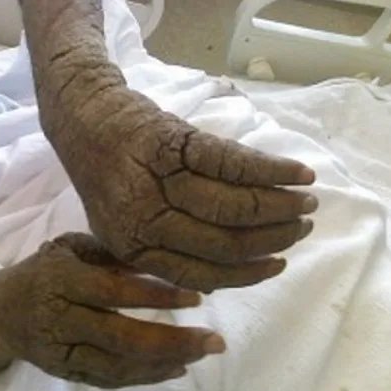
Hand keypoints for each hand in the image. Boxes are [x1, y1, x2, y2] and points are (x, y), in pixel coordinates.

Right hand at [0, 234, 226, 388]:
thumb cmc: (42, 271)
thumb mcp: (70, 248)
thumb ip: (110, 253)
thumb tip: (159, 260)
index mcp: (63, 280)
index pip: (114, 292)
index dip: (155, 297)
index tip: (196, 297)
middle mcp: (62, 318)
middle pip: (121, 337)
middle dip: (173, 341)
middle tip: (214, 340)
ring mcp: (62, 351)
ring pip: (118, 365)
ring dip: (165, 362)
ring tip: (203, 352)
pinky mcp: (65, 371)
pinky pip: (109, 380)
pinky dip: (145, 377)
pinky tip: (176, 368)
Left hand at [49, 88, 317, 292]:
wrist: (83, 116)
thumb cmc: (110, 173)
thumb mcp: (124, 221)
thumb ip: (165, 250)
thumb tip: (227, 272)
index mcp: (132, 247)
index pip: (201, 274)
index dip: (247, 274)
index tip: (278, 265)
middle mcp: (144, 220)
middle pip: (223, 242)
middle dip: (272, 239)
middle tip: (301, 228)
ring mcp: (159, 179)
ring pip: (232, 205)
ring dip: (278, 206)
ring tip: (306, 201)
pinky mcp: (173, 141)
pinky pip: (233, 163)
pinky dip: (271, 170)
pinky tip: (298, 174)